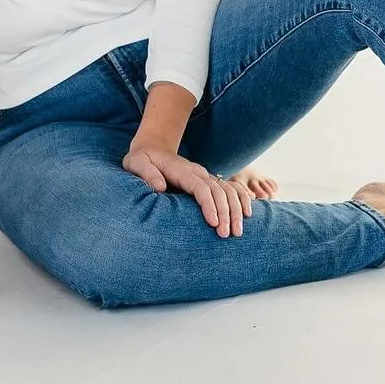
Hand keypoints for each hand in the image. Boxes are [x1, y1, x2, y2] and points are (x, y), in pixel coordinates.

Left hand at [123, 144, 252, 239]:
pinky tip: (248, 213)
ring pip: (228, 190)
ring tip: (238, 232)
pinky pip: (230, 188)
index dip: (209, 205)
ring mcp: (204, 176)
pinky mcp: (207, 181)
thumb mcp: (137, 163)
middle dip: (226, 213)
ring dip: (236, 209)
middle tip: (226, 235)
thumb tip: (160, 187)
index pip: (201, 188)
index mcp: (182, 171)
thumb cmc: (142, 159)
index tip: (213, 222)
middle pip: (218, 191)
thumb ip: (147, 174)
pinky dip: (241, 198)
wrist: (152, 149)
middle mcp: (198, 173)